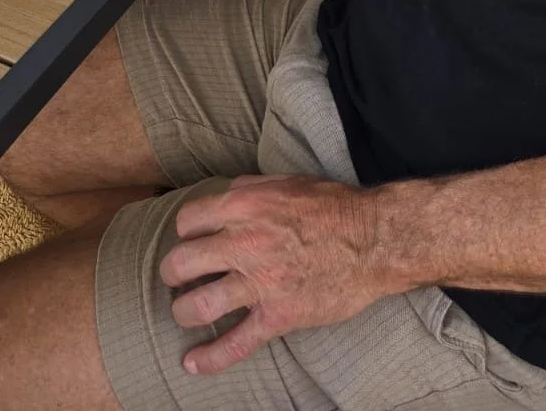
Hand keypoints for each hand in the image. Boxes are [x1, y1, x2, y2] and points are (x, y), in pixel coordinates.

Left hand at [160, 175, 382, 376]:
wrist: (372, 240)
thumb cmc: (332, 206)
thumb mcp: (286, 182)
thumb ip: (250, 187)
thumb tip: (227, 195)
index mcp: (244, 206)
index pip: (188, 222)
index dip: (185, 233)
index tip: (192, 241)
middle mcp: (245, 243)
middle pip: (182, 263)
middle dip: (173, 273)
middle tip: (178, 278)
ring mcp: (260, 283)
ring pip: (200, 305)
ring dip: (183, 311)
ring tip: (184, 312)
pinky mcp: (278, 316)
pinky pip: (236, 343)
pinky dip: (210, 358)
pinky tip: (191, 363)